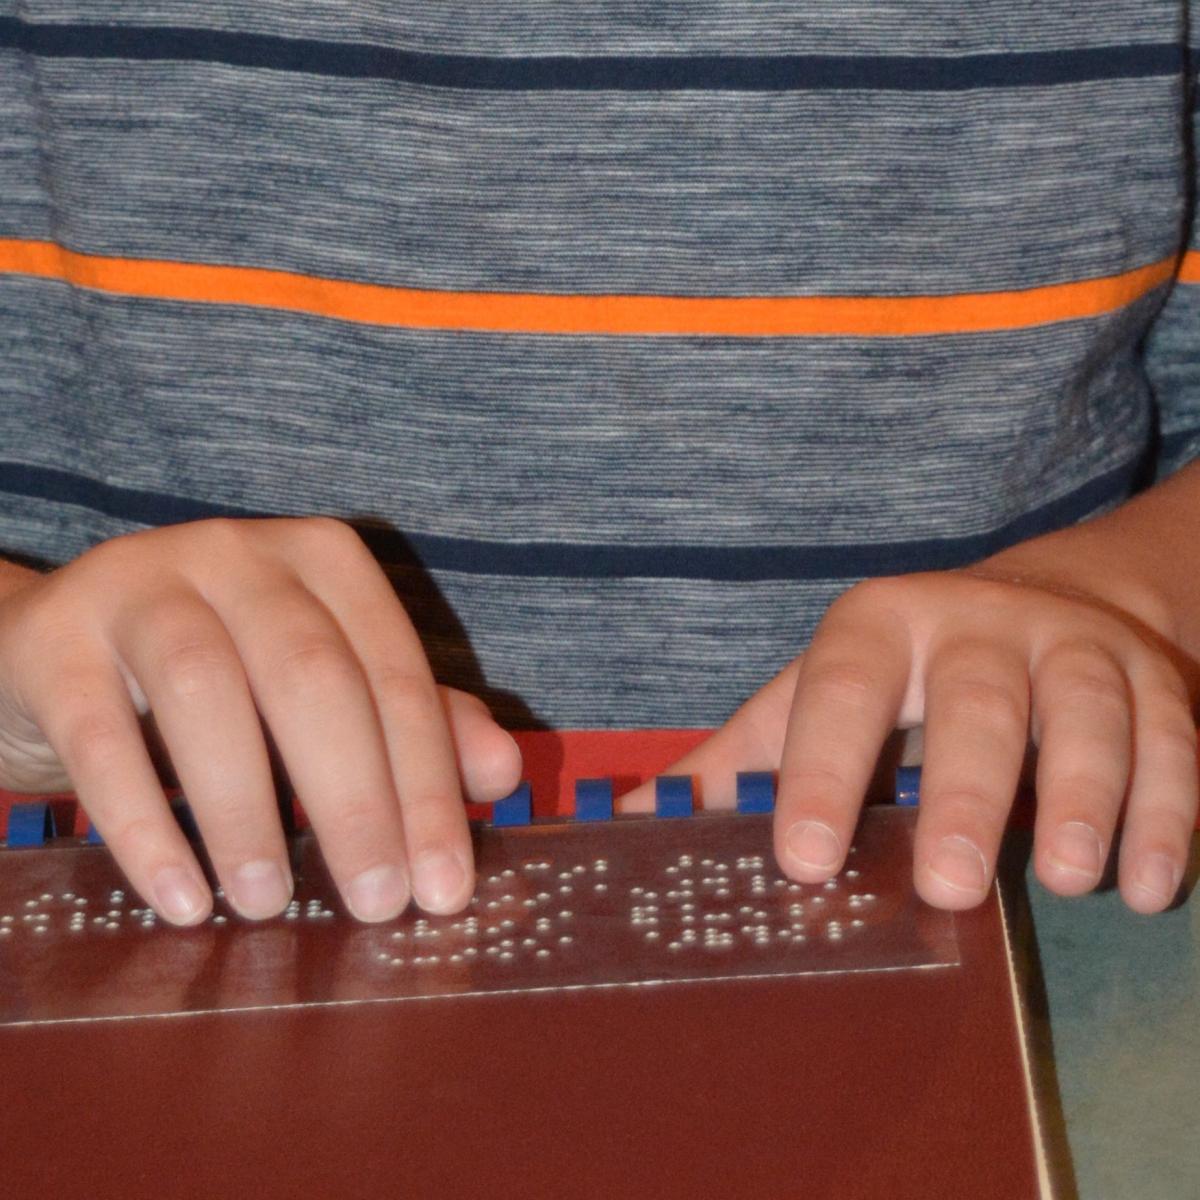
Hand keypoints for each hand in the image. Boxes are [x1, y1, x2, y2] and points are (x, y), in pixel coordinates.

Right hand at [0, 518, 520, 924]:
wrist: (60, 646)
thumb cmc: (224, 676)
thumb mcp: (327, 693)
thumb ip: (416, 724)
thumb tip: (504, 773)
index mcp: (324, 562)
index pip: (394, 675)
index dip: (426, 785)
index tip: (443, 887)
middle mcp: (239, 554)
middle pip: (313, 677)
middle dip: (356, 801)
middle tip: (376, 906)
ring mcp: (140, 582)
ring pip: (207, 692)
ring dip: (247, 812)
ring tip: (269, 905)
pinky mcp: (56, 636)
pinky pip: (100, 735)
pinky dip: (146, 826)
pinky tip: (182, 898)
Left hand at [631, 569, 1197, 913]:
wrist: (1036, 601)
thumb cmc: (899, 673)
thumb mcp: (813, 698)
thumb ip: (739, 759)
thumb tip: (631, 823)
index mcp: (874, 629)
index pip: (841, 692)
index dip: (822, 770)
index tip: (804, 860)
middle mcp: (973, 626)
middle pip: (971, 701)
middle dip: (961, 791)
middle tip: (945, 888)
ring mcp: (1068, 646)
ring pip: (1085, 711)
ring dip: (1080, 794)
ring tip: (1063, 877)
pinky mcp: (1150, 678)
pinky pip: (1170, 741)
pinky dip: (1164, 811)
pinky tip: (1146, 885)